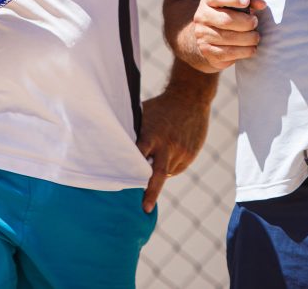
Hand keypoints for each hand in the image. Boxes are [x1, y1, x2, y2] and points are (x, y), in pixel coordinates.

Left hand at [137, 86, 212, 212]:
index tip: (126, 187)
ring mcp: (181, 151)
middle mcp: (167, 146)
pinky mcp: (191, 154)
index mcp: (151, 135)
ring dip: (159, 171)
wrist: (190, 97)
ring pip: (167, 173)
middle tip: (145, 208)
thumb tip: (116, 148)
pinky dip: (170, 165)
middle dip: (151, 192)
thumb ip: (136, 134)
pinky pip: (177, 168)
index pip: (138, 156)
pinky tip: (170, 150)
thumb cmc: (160, 106)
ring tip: (158, 154)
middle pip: (158, 174)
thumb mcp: (145, 116)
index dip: (131, 172)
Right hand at [191, 0, 263, 70]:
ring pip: (228, 38)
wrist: (211, 38)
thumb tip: (261, 4)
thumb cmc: (231, 15)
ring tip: (255, 37)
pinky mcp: (207, 51)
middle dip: (246, 23)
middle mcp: (202, 17)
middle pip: (225, 20)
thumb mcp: (240, 3)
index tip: (246, 2)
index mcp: (209, 1)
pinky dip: (244, 51)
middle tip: (255, 23)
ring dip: (248, 39)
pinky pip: (228, 53)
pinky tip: (251, 48)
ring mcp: (202, 35)